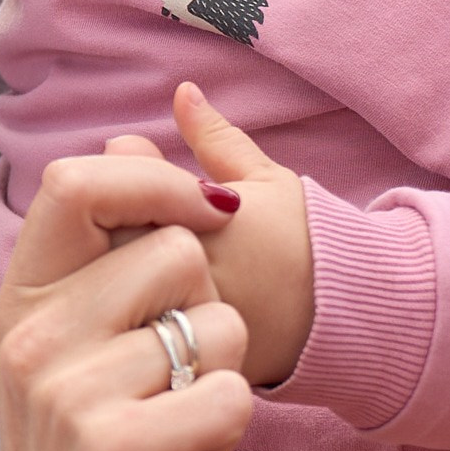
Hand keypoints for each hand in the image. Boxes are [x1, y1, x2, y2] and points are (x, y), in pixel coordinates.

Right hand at [0, 152, 252, 450]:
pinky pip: (233, 395)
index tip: (197, 226)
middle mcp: (35, 340)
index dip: (155, 184)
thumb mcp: (70, 355)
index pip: (78, 181)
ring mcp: (72, 395)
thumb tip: (137, 141)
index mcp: (21, 305)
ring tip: (174, 426)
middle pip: (178, 251)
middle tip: (170, 380)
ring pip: (221, 326)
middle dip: (206, 310)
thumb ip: (103, 255)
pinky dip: (230, 431)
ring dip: (222, 377)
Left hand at [105, 82, 315, 386]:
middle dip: (107, 218)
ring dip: (108, 265)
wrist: (342, 318)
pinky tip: (139, 291)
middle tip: (129, 209)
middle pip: (107, 242)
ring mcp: (179, 323)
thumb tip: (182, 91)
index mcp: (203, 227)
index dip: (126, 173)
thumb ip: (216, 138)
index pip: (126, 192)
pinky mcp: (178, 359)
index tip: (139, 159)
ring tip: (134, 249)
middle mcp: (186, 279)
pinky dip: (125, 309)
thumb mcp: (266, 180)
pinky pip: (130, 334)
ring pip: (111, 292)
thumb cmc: (306, 240)